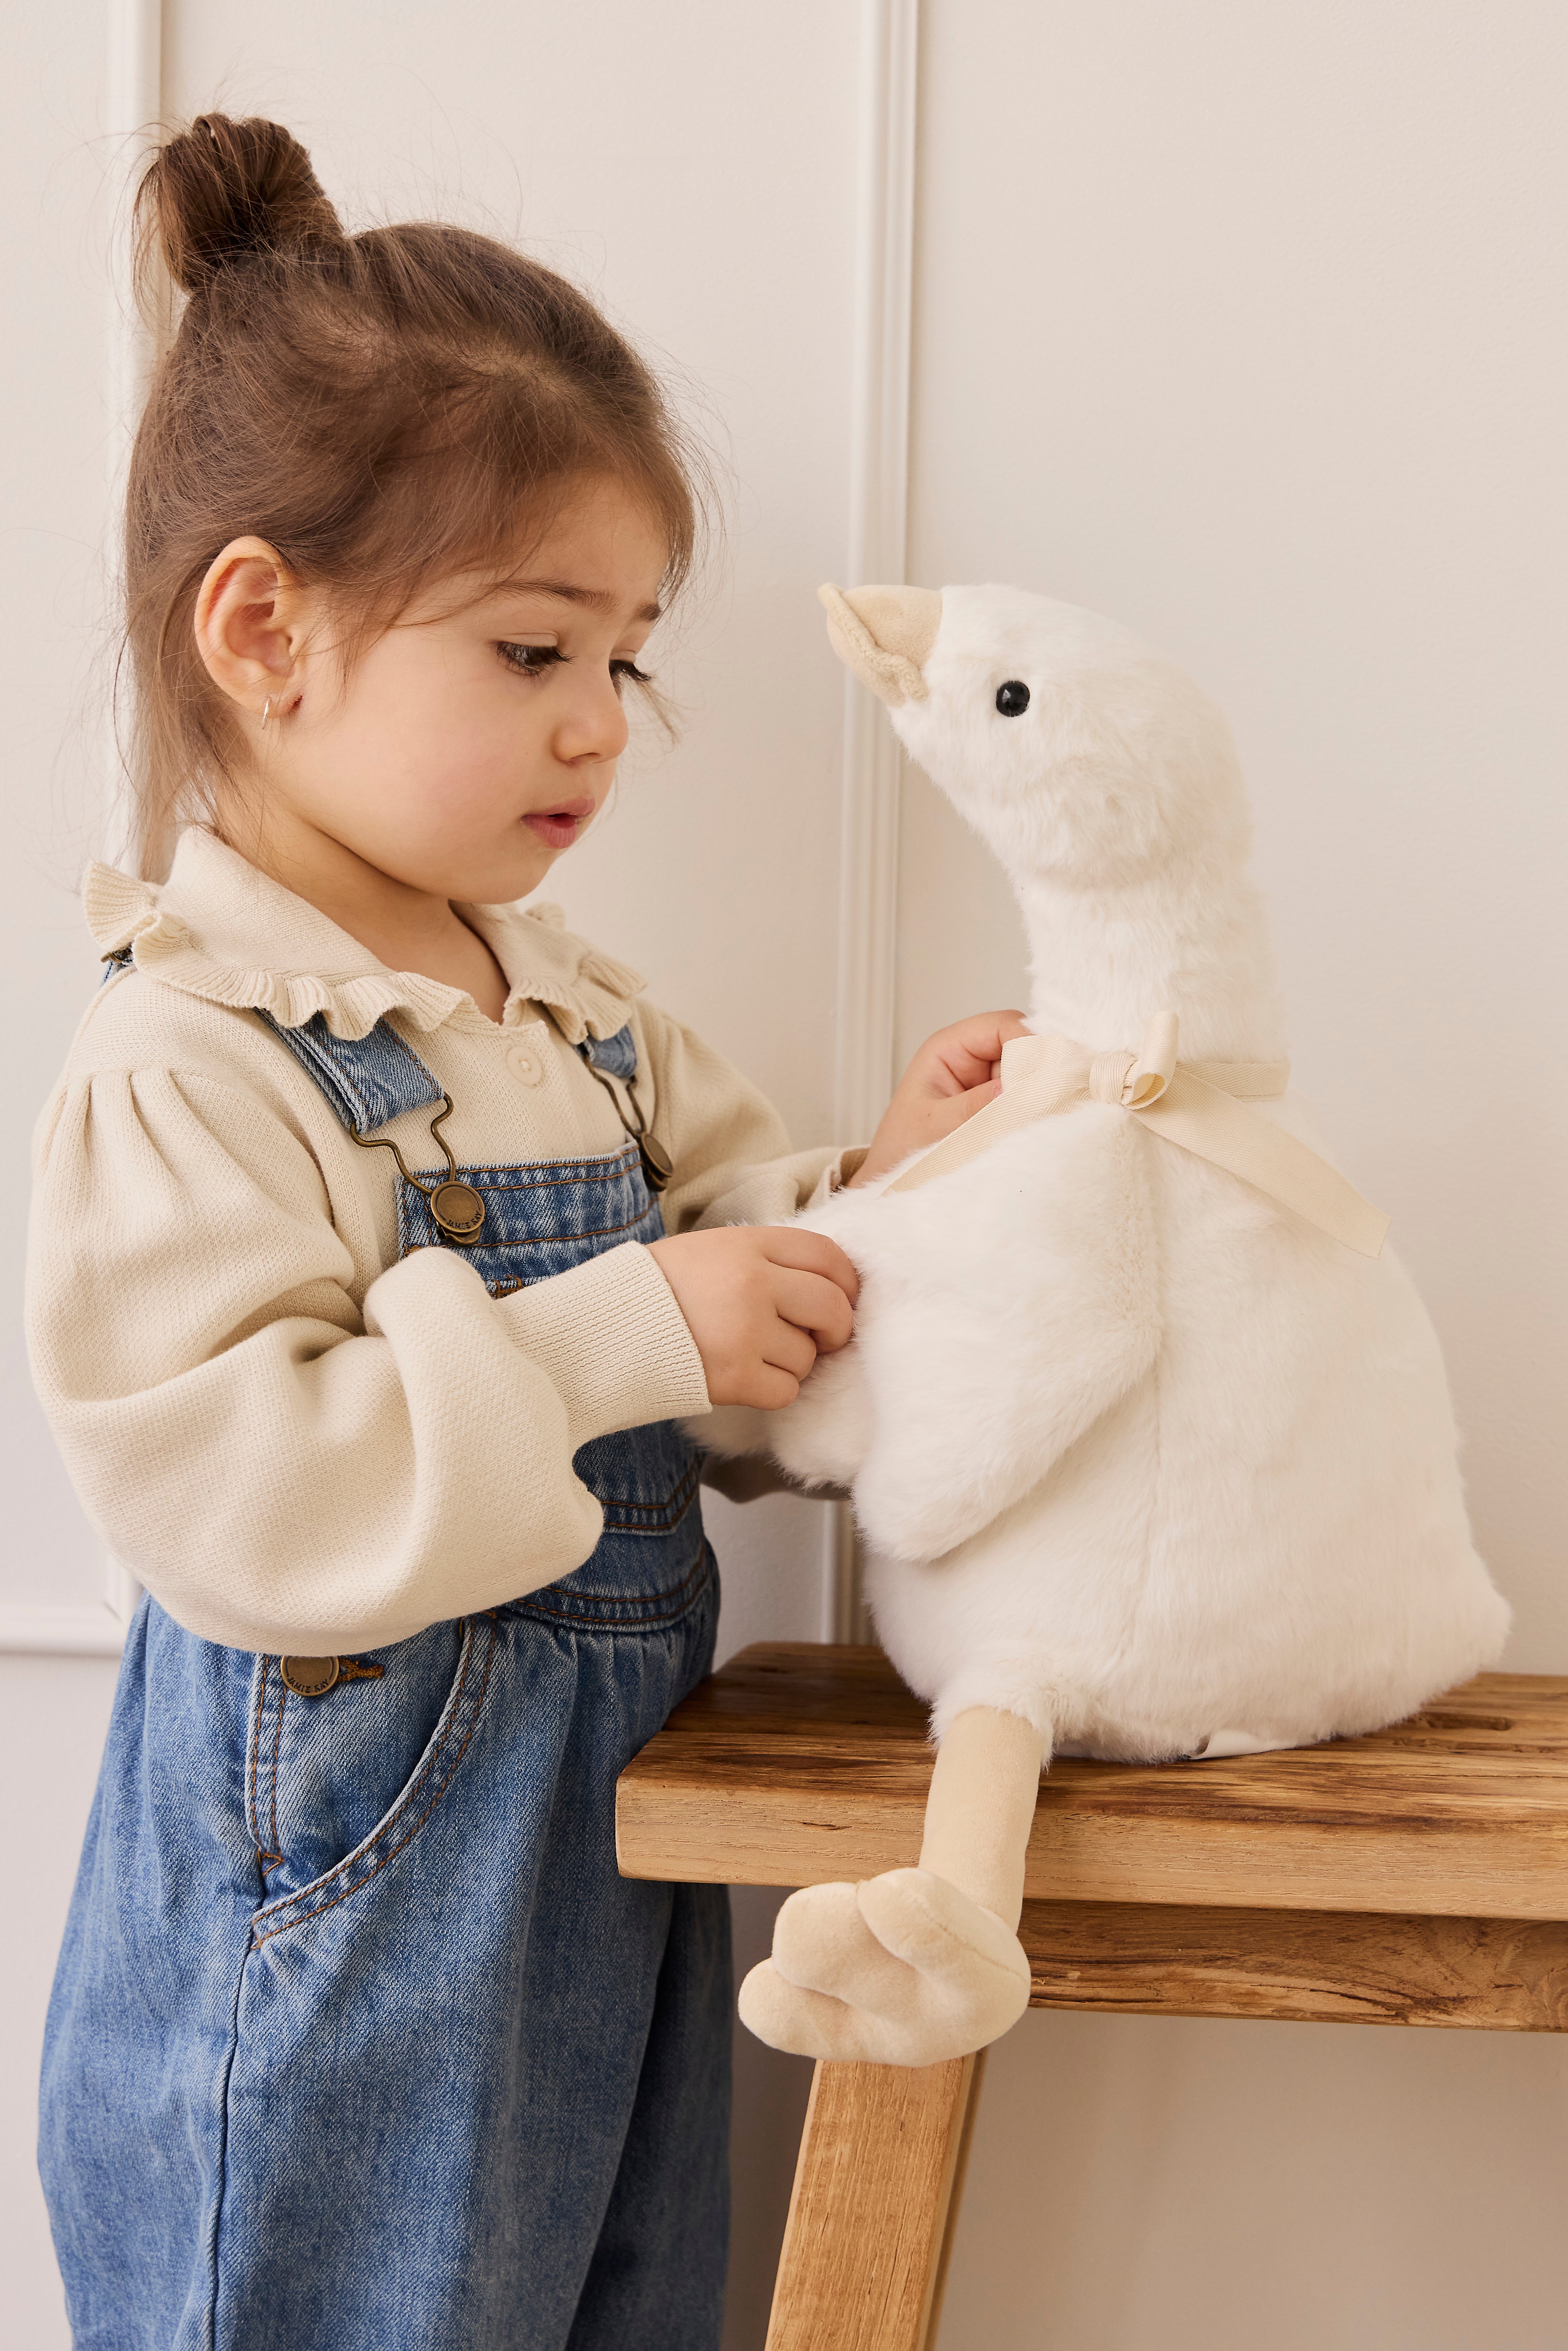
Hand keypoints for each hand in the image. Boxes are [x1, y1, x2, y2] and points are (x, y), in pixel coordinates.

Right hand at [647, 1227, 859, 1408]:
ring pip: (808, 1355)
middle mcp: (753, 1282)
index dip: (846, 1282)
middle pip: (832, 1307)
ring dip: (793, 1362)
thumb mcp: (713, 1250)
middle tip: (820, 1339)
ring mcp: (745, 1330)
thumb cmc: (660, 1289)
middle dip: (835, 1329)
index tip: (843, 1299)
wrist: (603, 1328)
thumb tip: (824, 1285)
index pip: (827, 1255)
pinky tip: (746, 1378)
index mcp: (749, 1244)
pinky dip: (773, 1390)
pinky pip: (786, 1390)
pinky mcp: (735, 1376)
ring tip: (755, 1354)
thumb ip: (766, 1259)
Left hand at [849, 1010, 1029, 1186]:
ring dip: (1037, 1093)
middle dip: (1038, 1070)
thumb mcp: (934, 1126)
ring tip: (1039, 1119)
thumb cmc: (901, 1147)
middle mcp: (971, 1056)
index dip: (1028, 1044)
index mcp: (948, 1047)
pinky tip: (1034, 1125)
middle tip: (1048, 1101)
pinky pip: (1026, 1097)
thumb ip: (975, 1107)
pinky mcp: (997, 1101)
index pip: (1002, 1026)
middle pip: (1023, 1045)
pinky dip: (1034, 1109)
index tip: (1045, 1076)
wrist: (892, 1178)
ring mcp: (987, 1079)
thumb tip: (1018, 1088)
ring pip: (1030, 1072)